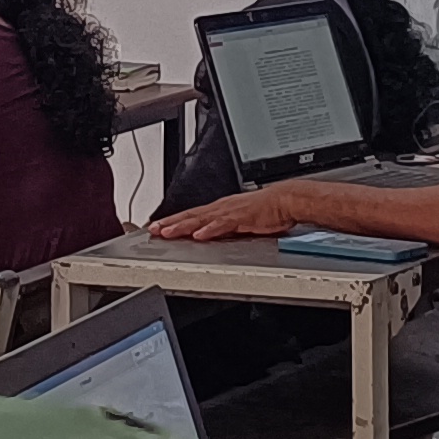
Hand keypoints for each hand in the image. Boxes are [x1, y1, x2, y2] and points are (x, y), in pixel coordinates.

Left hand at [156, 188, 303, 241]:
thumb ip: (225, 229)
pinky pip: (222, 224)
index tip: (157, 227)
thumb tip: (211, 237)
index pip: (191, 215)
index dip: (173, 221)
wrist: (286, 200)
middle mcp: (220, 208)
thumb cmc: (266, 210)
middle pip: (190, 216)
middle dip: (169, 223)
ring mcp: (229, 211)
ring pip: (201, 219)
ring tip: (167, 232)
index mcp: (219, 209)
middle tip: (152, 230)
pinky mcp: (241, 217)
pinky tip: (199, 235)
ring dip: (182, 226)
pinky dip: (209, 230)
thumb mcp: (239, 221)